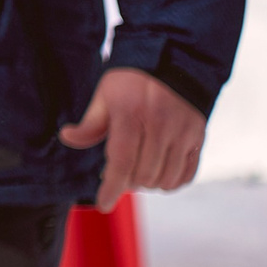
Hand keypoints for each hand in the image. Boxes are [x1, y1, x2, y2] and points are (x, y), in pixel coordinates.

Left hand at [59, 67, 205, 210]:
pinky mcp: (198, 138)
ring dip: (149, 184)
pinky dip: (171, 182)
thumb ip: (90, 123)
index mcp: (131, 113)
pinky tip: (159, 174)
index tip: (103, 204)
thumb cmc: (132, 81)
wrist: (172, 61)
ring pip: (165, 179)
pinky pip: (187, 175)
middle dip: (127, 182)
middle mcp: (159, 124)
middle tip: (119, 175)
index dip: (111, 187)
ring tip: (138, 172)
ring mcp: (182, 133)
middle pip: (143, 174)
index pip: (121, 161)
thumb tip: (67, 137)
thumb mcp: (105, 95)